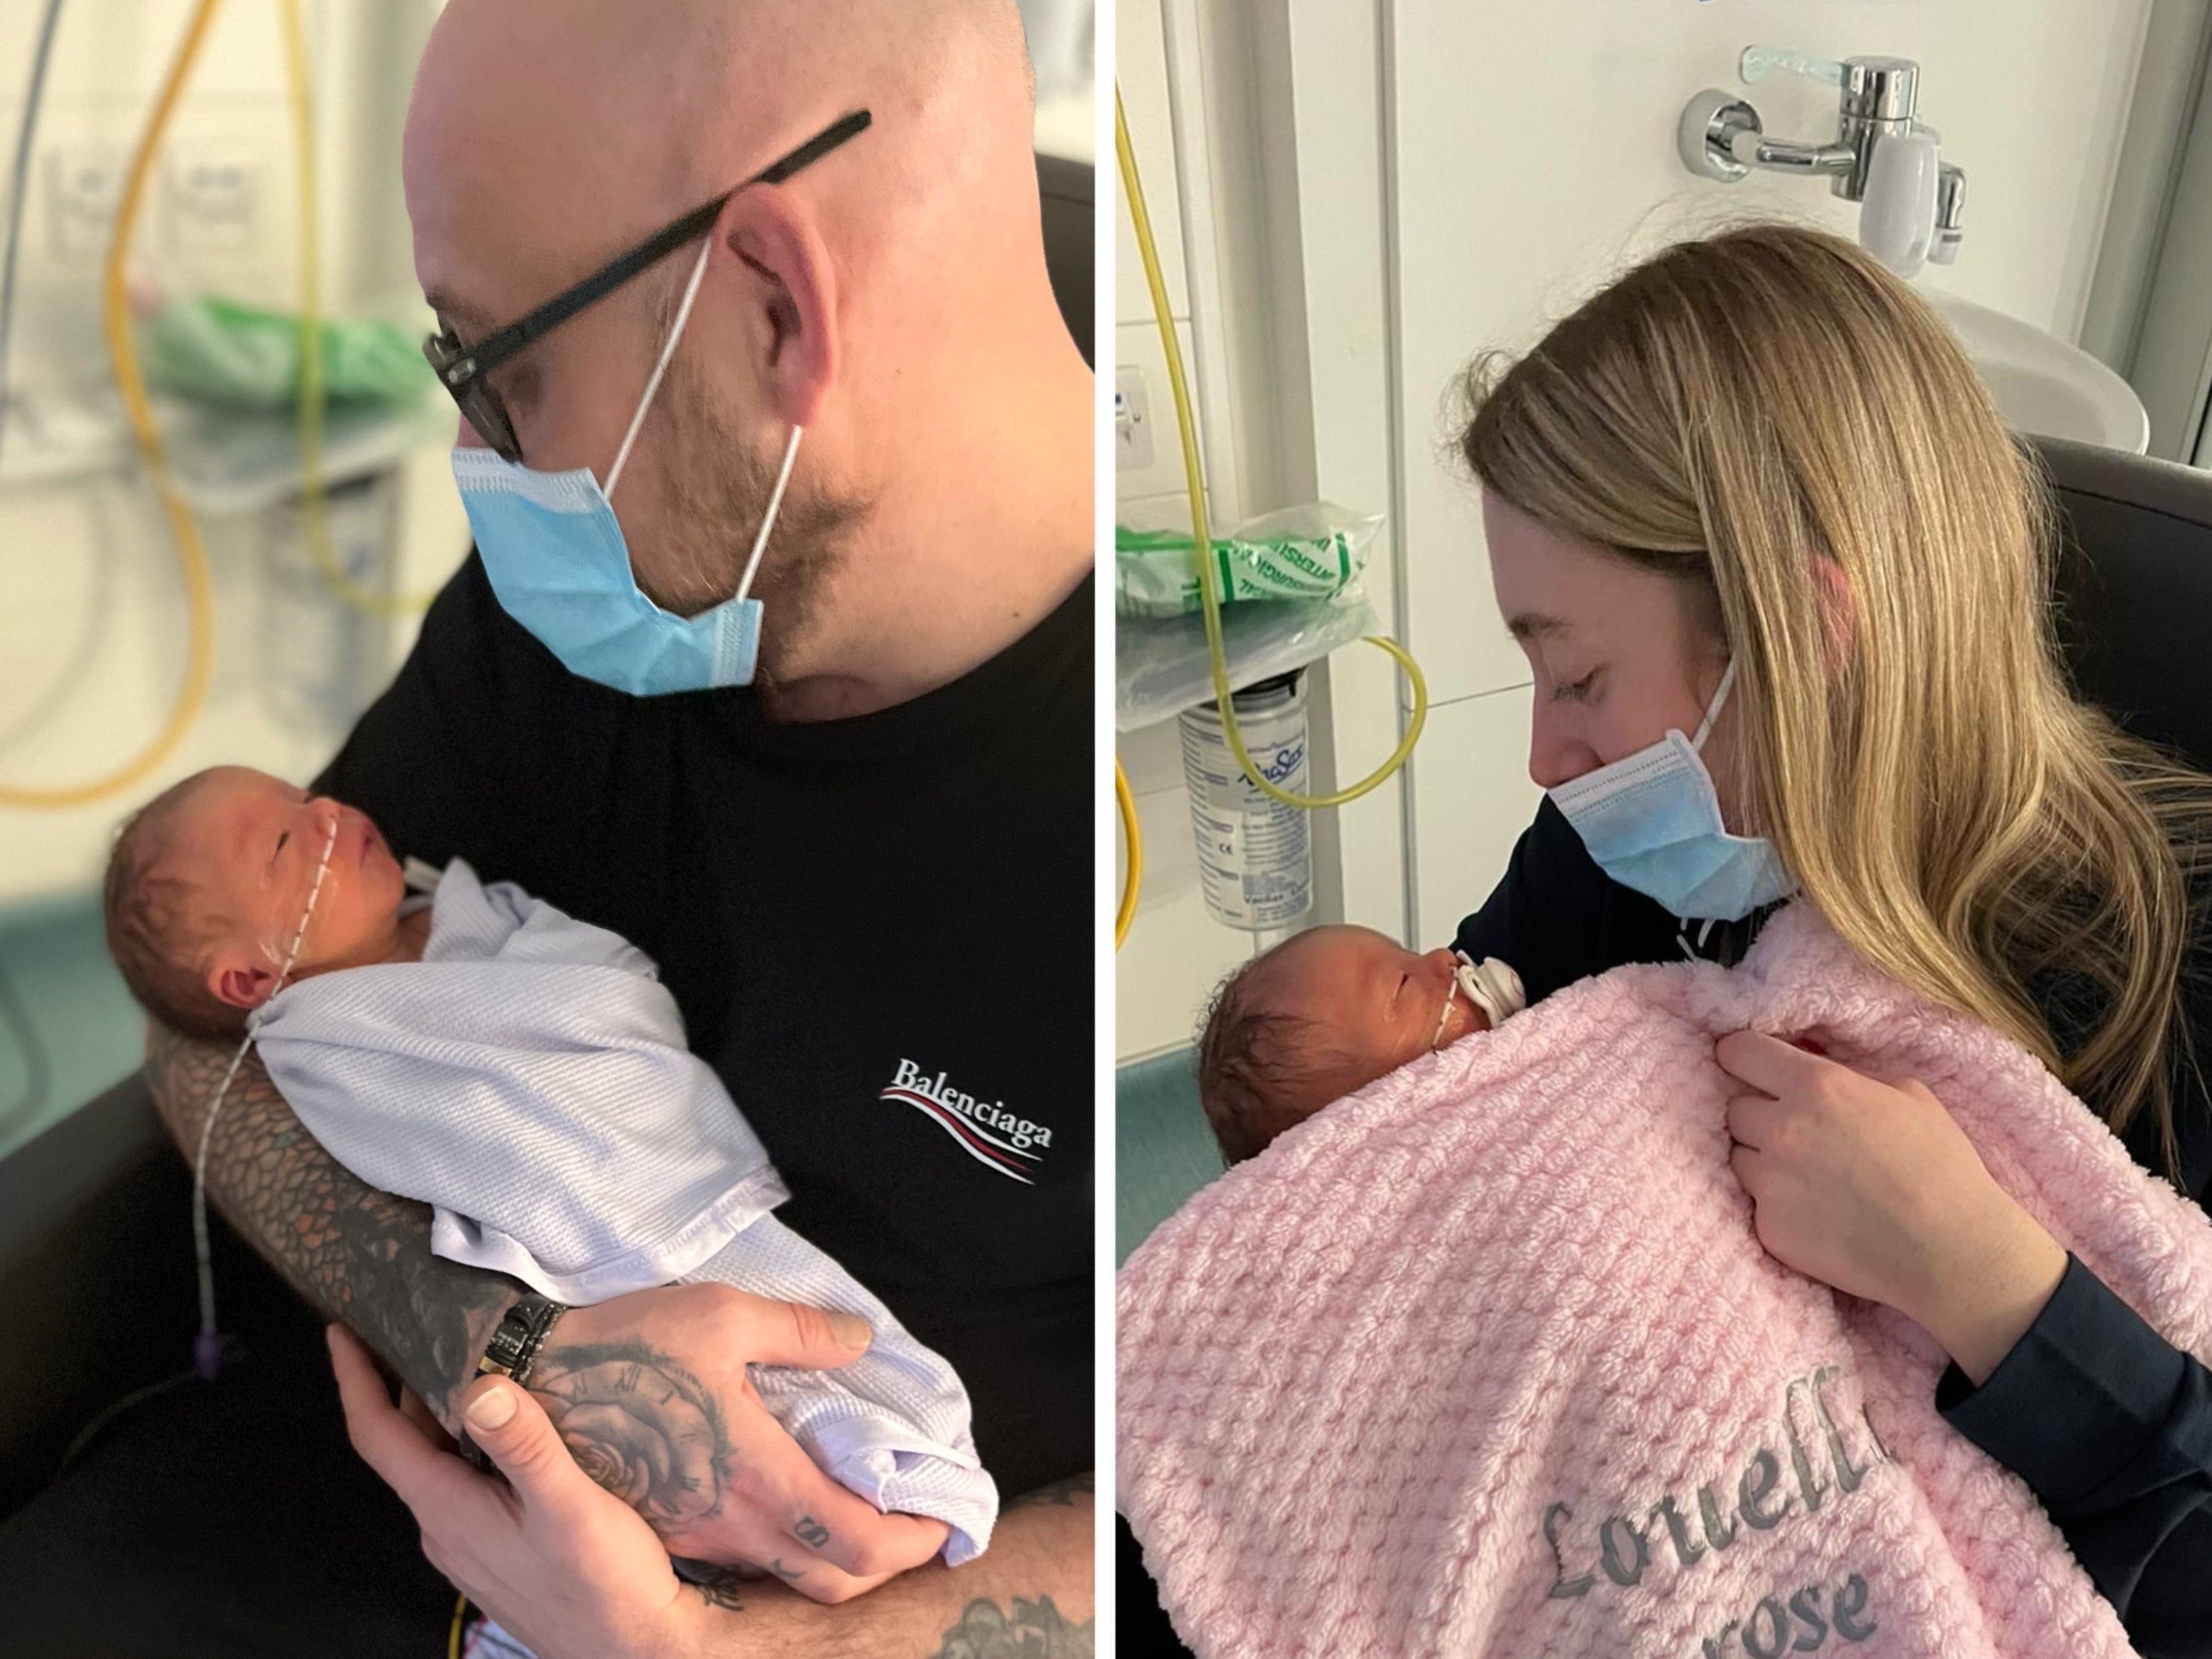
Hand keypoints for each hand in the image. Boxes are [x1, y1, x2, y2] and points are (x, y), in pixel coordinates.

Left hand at [331, 1323, 705, 1658]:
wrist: (632, 1649)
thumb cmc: (606, 1582)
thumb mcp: (571, 1505)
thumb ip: (526, 1445)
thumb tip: (481, 1388)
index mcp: (448, 1510)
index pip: (377, 1435)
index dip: (355, 1380)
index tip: (341, 1331)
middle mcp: (443, 1529)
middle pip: (404, 1445)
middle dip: (398, 1384)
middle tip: (412, 1325)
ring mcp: (466, 1546)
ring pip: (434, 1465)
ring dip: (435, 1413)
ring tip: (460, 1358)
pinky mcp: (492, 1554)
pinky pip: (460, 1485)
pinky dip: (465, 1443)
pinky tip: (503, 1427)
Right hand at [517, 1283, 949, 1585]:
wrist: (527, 1382)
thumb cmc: (627, 1345)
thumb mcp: (723, 1313)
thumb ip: (800, 1330)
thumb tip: (861, 1340)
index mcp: (759, 1479)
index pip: (861, 1542)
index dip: (913, 1540)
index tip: (942, 1521)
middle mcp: (733, 1524)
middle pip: (836, 1579)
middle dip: (889, 1562)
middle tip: (916, 1527)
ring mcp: (698, 1536)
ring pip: (790, 1575)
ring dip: (839, 1557)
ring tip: (866, 1514)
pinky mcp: (670, 1528)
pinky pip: (748, 1559)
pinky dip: (790, 1548)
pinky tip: (796, 1505)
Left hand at [1716, 1031, 2067, 1380]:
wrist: (1951, 1250)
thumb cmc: (1940, 1166)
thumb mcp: (1906, 1094)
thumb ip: (1847, 1075)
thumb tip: (1813, 1064)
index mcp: (1816, 1086)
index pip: (1738, 1051)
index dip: (1743, 1057)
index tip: (1752, 1067)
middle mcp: (1782, 1129)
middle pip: (1736, 1108)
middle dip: (1762, 1114)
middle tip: (1801, 1133)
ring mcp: (1770, 1182)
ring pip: (1739, 1156)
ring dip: (1764, 1160)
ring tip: (1813, 1177)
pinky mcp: (1769, 1228)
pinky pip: (1756, 1204)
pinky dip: (1779, 1206)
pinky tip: (1821, 1215)